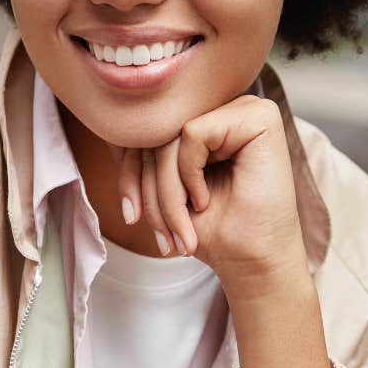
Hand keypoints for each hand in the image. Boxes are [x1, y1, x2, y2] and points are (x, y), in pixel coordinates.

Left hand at [116, 94, 304, 288]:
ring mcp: (245, 106)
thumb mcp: (163, 185)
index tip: (131, 216)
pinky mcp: (259, 115)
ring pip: (171, 136)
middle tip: (162, 236)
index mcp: (208, 119)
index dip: (129, 173)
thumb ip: (144, 152)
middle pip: (159, 133)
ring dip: (166, 192)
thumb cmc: (214, 228)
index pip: (151, 130)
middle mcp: (227, 106)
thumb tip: (107, 122)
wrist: (252, 261)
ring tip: (180, 231)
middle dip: (148, 189)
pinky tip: (204, 201)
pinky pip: (192, 133)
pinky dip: (189, 175)